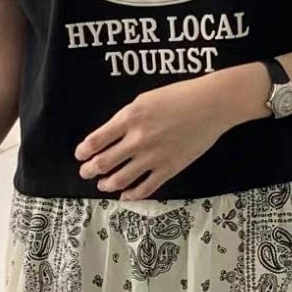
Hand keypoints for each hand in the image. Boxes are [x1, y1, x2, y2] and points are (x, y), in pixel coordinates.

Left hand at [75, 65, 267, 199]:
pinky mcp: (169, 169)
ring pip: (120, 179)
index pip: (96, 140)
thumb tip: (111, 136)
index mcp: (129, 118)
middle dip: (89, 170)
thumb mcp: (145, 99)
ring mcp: (153, 157)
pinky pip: (145, 188)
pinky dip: (131, 195)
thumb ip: (126, 118)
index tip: (80, 154)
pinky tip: (125, 195)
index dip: (83, 151)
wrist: (211, 104)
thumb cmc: (180, 96)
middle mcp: (137, 139)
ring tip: (102, 184)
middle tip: (85, 172)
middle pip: (103, 162)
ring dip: (107, 184)